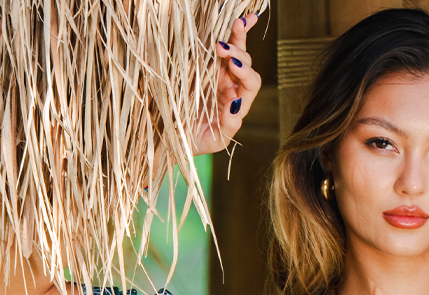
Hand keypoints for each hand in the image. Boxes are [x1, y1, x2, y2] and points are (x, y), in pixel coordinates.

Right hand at [194, 13, 262, 154]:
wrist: (178, 137)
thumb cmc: (198, 141)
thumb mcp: (214, 140)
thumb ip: (228, 126)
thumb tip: (236, 105)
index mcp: (238, 103)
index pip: (250, 84)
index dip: (245, 73)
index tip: (231, 65)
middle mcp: (233, 86)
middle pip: (245, 63)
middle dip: (237, 52)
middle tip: (221, 47)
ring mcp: (219, 73)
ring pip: (235, 50)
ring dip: (236, 35)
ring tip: (235, 23)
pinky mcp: (206, 65)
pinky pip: (219, 46)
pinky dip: (230, 31)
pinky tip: (240, 19)